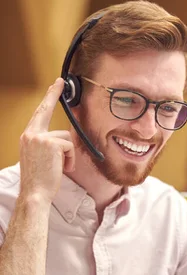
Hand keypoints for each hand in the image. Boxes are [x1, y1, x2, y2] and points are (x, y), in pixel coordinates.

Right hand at [19, 78, 75, 203]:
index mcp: (28, 137)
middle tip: (60, 81)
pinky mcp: (50, 143)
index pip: (38, 114)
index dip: (47, 99)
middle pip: (46, 110)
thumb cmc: (40, 180)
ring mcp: (39, 137)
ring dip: (69, 154)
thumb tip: (66, 140)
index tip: (54, 85)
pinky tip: (63, 168)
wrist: (35, 193)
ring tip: (61, 167)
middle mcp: (30, 134)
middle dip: (53, 94)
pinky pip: (70, 146)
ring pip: (66, 137)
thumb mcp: (41, 158)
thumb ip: (48, 144)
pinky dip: (71, 159)